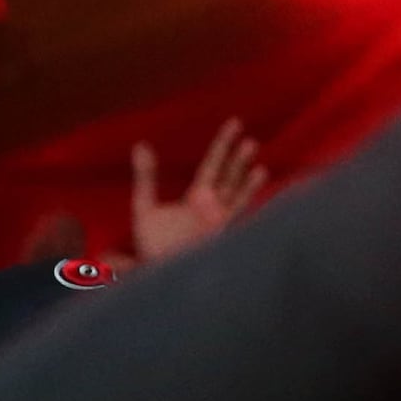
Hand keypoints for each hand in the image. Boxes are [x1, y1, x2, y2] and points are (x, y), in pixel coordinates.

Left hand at [130, 120, 267, 261]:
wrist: (160, 277)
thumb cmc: (155, 247)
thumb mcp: (145, 206)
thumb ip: (146, 176)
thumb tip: (141, 144)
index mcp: (199, 198)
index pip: (214, 164)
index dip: (224, 144)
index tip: (235, 123)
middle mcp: (215, 206)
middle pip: (230, 172)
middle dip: (237, 153)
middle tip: (246, 132)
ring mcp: (221, 219)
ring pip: (236, 187)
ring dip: (244, 168)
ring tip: (253, 147)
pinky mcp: (223, 231)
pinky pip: (238, 207)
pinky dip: (249, 190)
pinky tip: (260, 174)